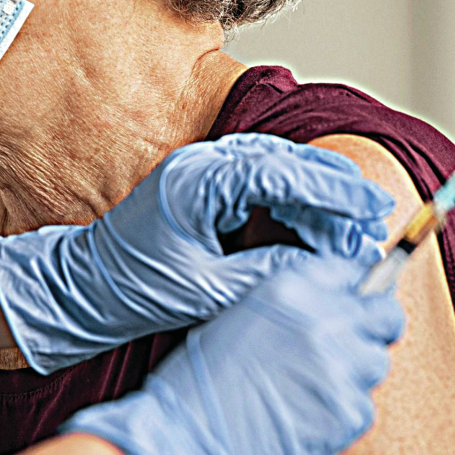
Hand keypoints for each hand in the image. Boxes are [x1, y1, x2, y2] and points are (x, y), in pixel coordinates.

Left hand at [0, 134, 393, 372]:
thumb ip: (267, 275)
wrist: (81, 290)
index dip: (333, 190)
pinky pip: (261, 184)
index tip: (371, 208)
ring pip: (279, 170)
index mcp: (197, 181)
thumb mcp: (207, 292)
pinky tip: (316, 232)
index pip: (281, 172)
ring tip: (353, 232)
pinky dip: (294, 204)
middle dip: (335, 193)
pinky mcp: (203, 187)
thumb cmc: (131, 291)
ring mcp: (201, 171)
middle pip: (287, 162)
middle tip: (374, 221)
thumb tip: (323, 270)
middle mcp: (200, 164)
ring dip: (317, 199)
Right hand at [62, 252, 405, 454]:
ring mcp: (342, 369)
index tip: (352, 307)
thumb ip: (291, 307)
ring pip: (376, 365)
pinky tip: (303, 420)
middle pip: (385, 316)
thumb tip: (332, 308)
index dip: (354, 294)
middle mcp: (324, 321)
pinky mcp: (349, 414)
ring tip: (309, 393)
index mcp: (291, 289)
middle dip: (373, 329)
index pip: (353, 273)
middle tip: (350, 348)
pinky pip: (364, 409)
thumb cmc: (197, 387)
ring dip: (353, 376)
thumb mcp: (237, 318)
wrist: (185, 444)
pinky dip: (341, 416)